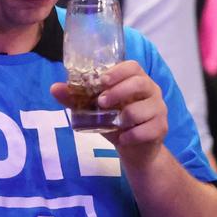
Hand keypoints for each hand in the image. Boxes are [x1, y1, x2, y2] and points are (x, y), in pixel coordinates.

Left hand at [52, 60, 166, 164]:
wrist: (134, 149)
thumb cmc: (115, 122)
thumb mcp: (94, 110)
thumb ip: (76, 98)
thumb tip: (54, 88)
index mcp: (136, 80)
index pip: (132, 66)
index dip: (117, 72)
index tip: (100, 81)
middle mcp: (151, 91)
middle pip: (141, 83)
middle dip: (119, 92)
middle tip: (101, 103)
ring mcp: (159, 109)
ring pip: (145, 108)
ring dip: (125, 117)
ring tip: (114, 124)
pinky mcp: (162, 127)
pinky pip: (148, 129)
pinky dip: (132, 135)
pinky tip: (123, 138)